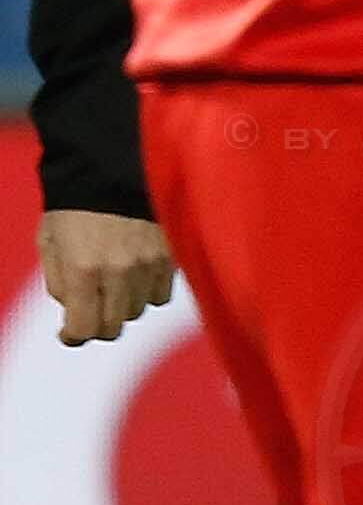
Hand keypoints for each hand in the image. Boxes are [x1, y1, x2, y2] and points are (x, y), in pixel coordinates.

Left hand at [39, 209, 172, 345]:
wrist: (113, 168)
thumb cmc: (74, 205)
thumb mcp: (49, 242)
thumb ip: (58, 281)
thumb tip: (74, 309)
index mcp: (83, 268)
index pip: (84, 327)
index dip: (73, 336)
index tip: (69, 334)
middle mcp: (119, 272)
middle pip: (113, 326)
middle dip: (97, 323)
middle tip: (90, 311)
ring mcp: (149, 265)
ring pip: (138, 311)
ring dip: (122, 306)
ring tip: (111, 286)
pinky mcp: (170, 257)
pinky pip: (160, 294)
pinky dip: (146, 292)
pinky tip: (133, 275)